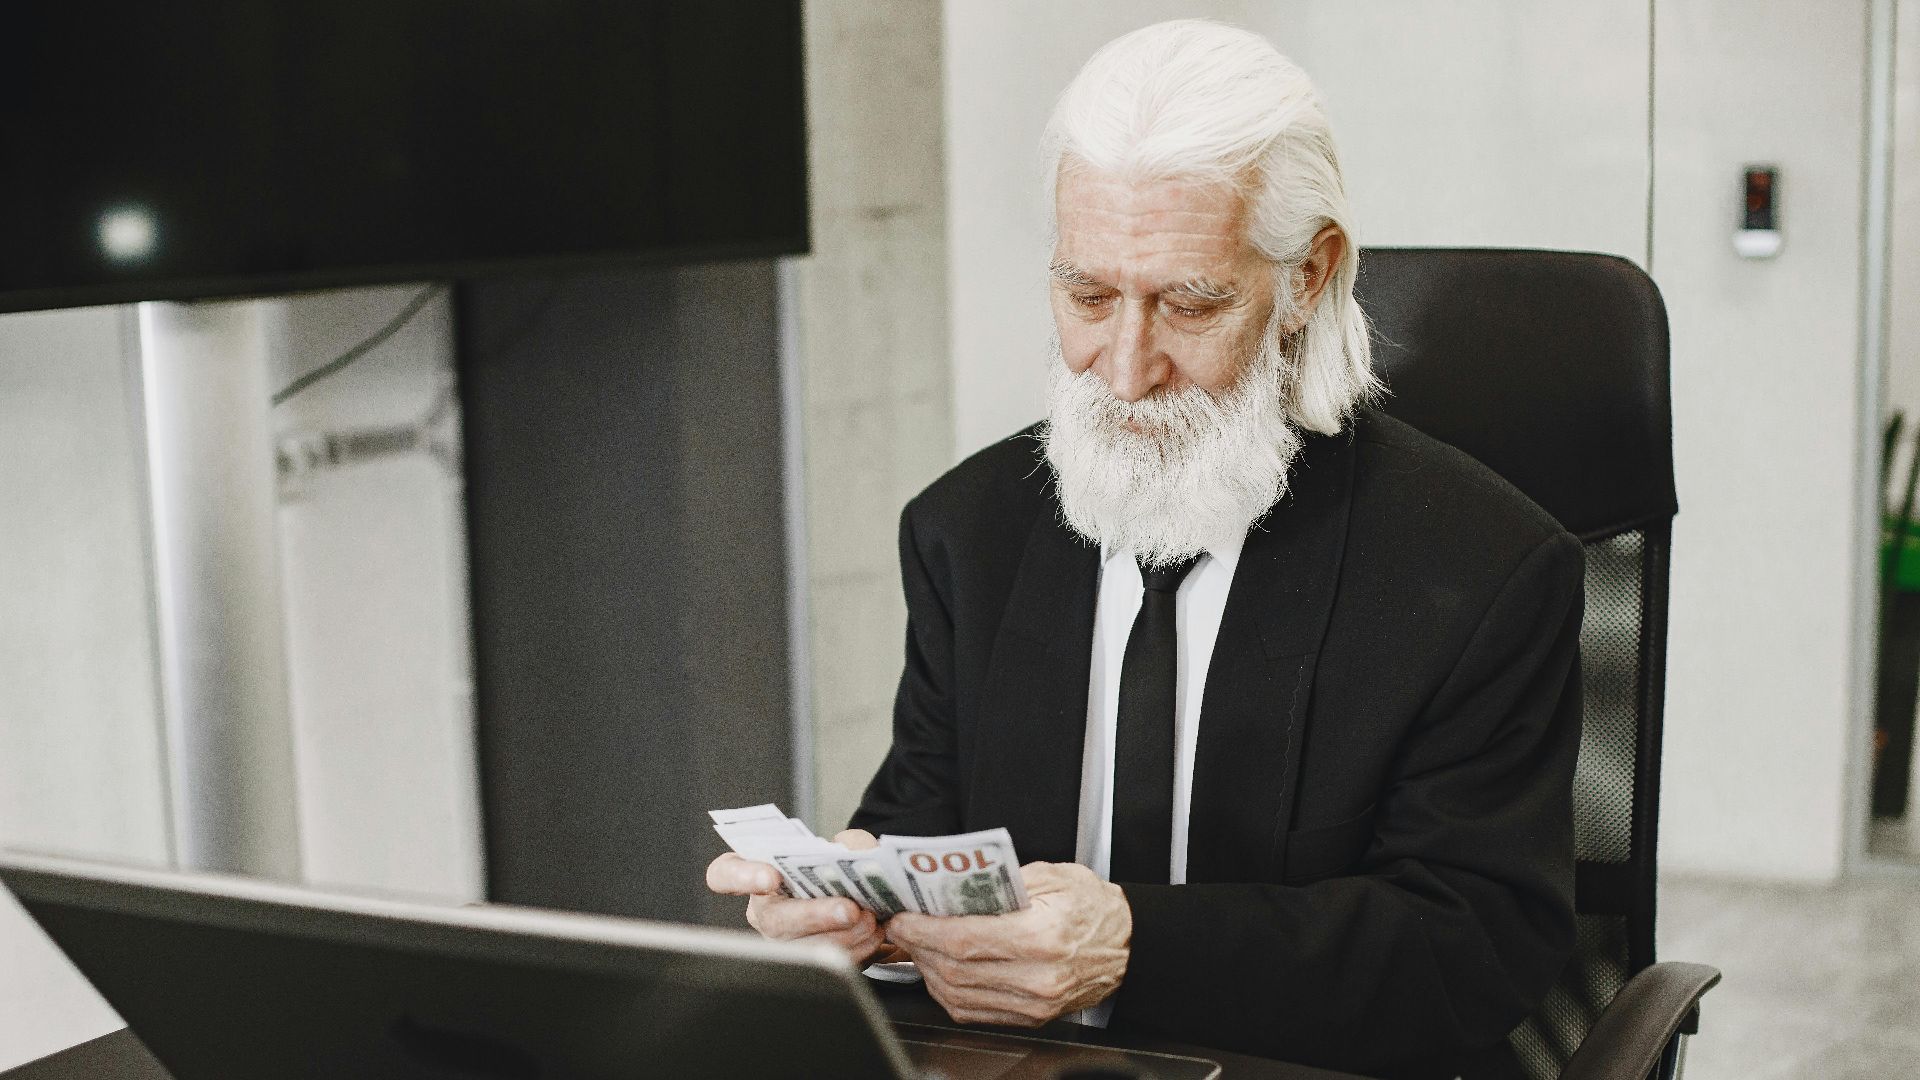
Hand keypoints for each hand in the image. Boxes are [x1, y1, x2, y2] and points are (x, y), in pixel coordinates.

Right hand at [705, 828, 908, 966]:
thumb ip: (850, 843)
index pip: (725, 874)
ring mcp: (783, 943)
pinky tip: (874, 935)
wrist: (864, 898)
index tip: (769, 877)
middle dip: (814, 915)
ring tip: (870, 920)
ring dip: (842, 937)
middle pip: (774, 919)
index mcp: (759, 874)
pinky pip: (828, 965)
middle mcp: (765, 912)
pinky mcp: (809, 966)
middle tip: (848, 909)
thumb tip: (851, 851)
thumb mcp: (846, 847)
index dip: (740, 876)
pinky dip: (857, 950)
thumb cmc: (842, 869)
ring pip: (802, 949)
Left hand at [883, 861, 1128, 1026]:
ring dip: (929, 969)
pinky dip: (949, 990)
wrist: (1129, 946)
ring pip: (958, 995)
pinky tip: (942, 968)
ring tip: (918, 943)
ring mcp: (1033, 1005)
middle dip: (918, 946)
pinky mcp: (1030, 1018)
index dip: (923, 929)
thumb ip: (999, 881)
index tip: (903, 916)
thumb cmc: (1094, 908)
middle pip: (955, 970)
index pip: (964, 939)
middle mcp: (1037, 978)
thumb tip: (950, 887)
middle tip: (902, 926)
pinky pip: (973, 1011)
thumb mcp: (1052, 876)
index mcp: (1042, 938)